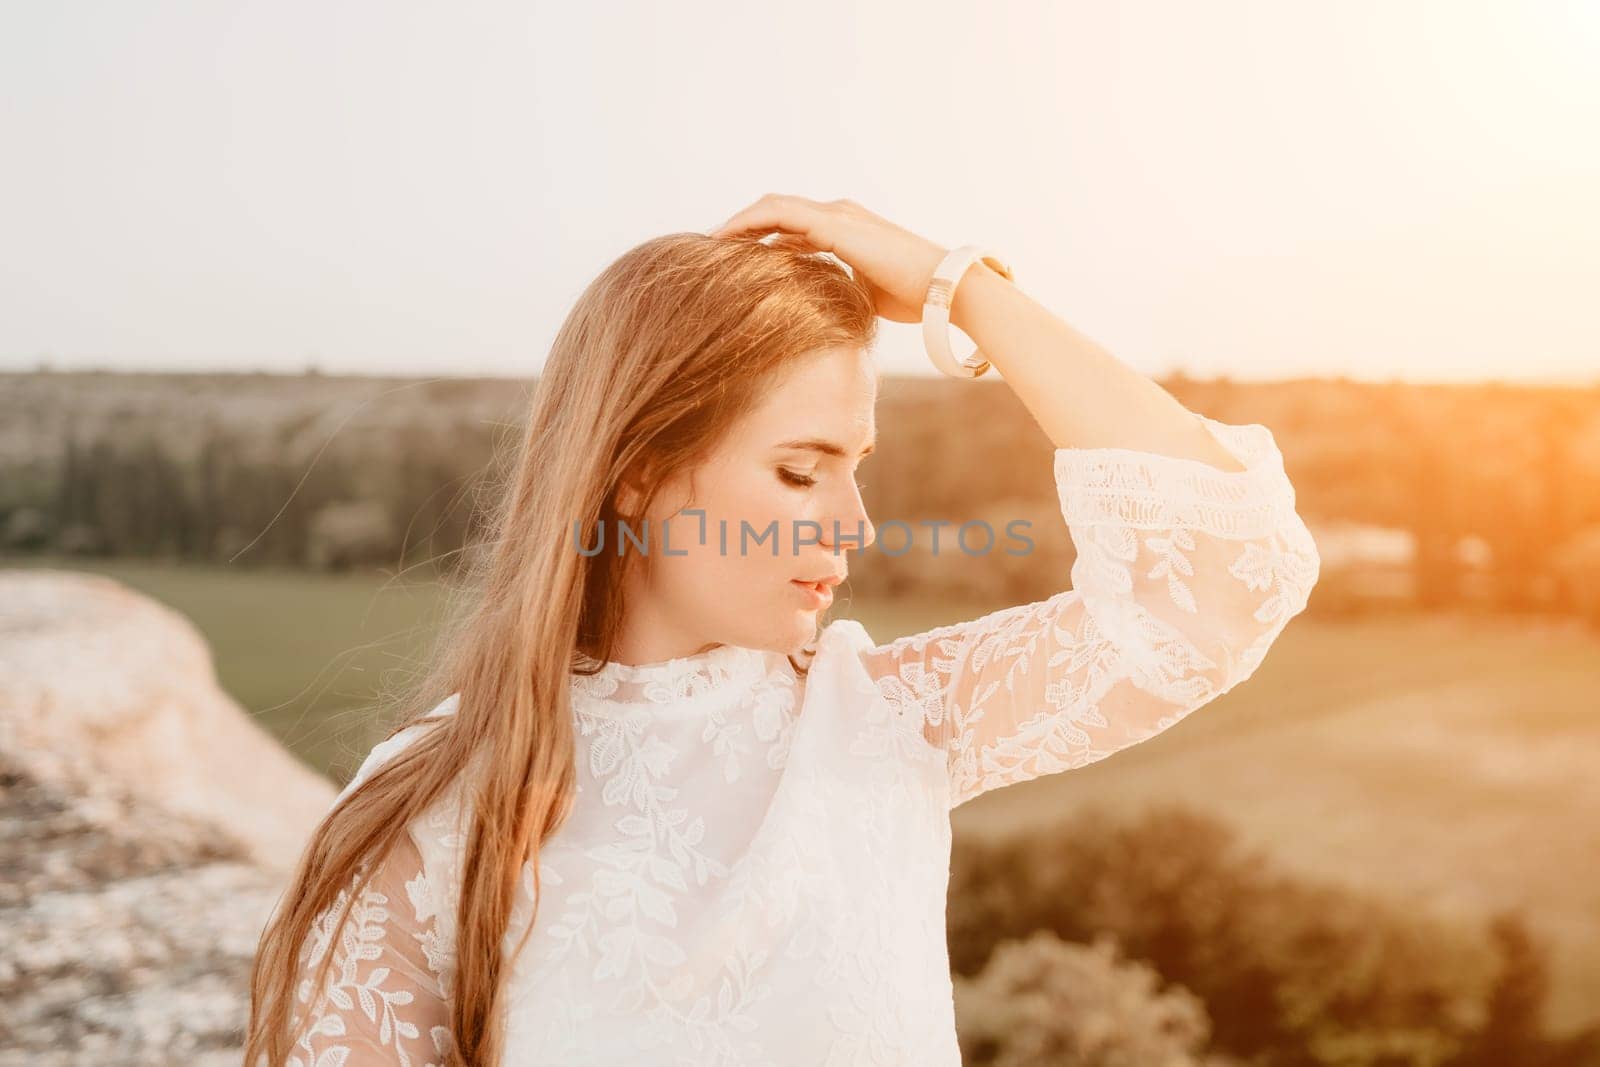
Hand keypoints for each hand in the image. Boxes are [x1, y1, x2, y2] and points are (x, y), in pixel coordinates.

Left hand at [707, 195, 946, 323]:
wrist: (946, 290)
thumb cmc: (916, 297)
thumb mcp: (866, 292)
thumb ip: (841, 288)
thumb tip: (819, 305)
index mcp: (847, 228)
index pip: (794, 224)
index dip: (763, 236)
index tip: (736, 257)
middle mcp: (840, 214)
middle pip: (779, 210)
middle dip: (745, 226)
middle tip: (715, 248)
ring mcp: (838, 215)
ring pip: (774, 207)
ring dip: (741, 222)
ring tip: (712, 242)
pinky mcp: (835, 225)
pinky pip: (780, 215)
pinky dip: (750, 223)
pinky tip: (726, 240)